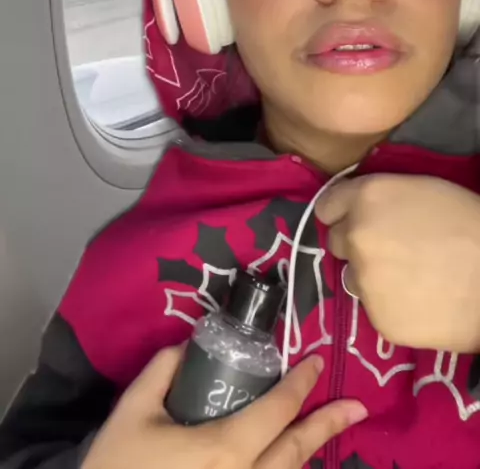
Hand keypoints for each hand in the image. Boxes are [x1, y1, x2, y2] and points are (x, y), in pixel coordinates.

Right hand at [82, 344, 366, 468]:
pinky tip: (290, 462)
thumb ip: (162, 371)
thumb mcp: (133, 411)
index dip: (299, 385)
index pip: (276, 410)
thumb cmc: (119, 468)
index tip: (316, 362)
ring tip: (334, 431)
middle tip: (358, 407)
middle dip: (328, 424)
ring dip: (312, 451)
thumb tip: (185, 348)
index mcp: (226, 449)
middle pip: (296, 450)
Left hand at [316, 173, 479, 351]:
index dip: (343, 213)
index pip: (327, 206)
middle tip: (393, 250)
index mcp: (366, 198)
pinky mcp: (378, 319)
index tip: (357, 220)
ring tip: (411, 278)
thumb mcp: (421, 189)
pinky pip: (374, 308)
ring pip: (353, 277)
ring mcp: (364, 281)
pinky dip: (391, 305)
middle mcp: (356, 237)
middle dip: (358, 245)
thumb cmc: (469, 224)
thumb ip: (381, 198)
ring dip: (371, 277)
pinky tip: (421, 300)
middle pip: (338, 242)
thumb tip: (359, 210)